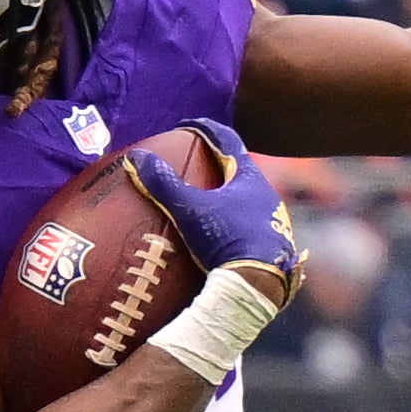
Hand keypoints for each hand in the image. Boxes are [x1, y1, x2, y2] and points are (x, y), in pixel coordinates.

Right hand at [129, 118, 302, 305]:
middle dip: (219, 165)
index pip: (227, 139)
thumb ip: (164, 184)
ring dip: (228, 197)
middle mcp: (267, 194)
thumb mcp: (190, 210)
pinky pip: (252, 226)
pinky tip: (222, 238)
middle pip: (240, 169)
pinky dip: (235, 224)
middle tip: (196, 165)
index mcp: (249, 177)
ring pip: (248, 200)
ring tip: (207, 205)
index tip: (188, 126)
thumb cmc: (227, 241)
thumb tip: (136, 157)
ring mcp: (274, 221)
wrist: (259, 285)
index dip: (206, 129)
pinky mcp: (274, 246)